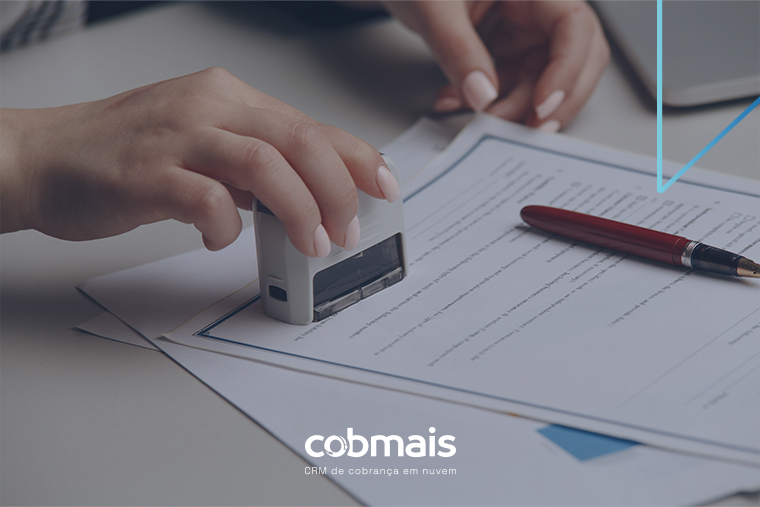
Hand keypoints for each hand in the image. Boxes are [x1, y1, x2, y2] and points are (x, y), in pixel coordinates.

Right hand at [0, 68, 399, 255]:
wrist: (45, 156)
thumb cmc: (126, 153)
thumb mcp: (203, 143)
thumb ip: (254, 164)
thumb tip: (308, 197)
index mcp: (229, 98)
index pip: (311, 124)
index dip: (357, 157)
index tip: (386, 187)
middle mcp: (208, 107)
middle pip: (299, 141)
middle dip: (338, 191)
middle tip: (348, 231)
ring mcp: (177, 136)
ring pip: (265, 165)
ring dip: (300, 210)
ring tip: (312, 243)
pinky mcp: (146, 173)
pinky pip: (206, 200)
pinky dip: (225, 227)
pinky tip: (222, 239)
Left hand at [384, 1, 609, 130]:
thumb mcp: (433, 8)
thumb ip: (458, 50)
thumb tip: (483, 95)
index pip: (574, 26)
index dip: (567, 69)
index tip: (542, 106)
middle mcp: (540, 8)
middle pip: (575, 59)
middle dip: (552, 101)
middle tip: (522, 131)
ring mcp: (526, 31)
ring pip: (542, 81)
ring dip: (512, 108)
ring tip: (474, 117)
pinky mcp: (508, 50)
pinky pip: (511, 86)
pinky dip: (488, 102)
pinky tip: (454, 101)